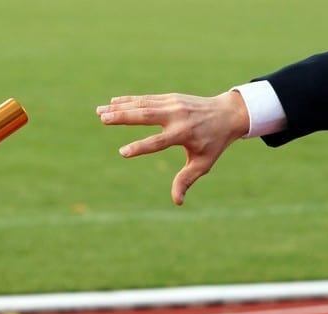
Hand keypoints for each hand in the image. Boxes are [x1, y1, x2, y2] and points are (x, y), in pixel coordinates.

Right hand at [96, 91, 248, 204]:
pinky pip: (146, 98)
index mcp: (184, 134)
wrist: (228, 113)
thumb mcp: (204, 164)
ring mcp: (172, 104)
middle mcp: (177, 116)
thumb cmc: (214, 142)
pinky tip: (112, 103)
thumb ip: (186, 180)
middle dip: (123, 117)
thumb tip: (177, 201)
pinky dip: (128, 100)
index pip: (158, 141)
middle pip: (145, 115)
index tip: (123, 152)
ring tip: (99, 111)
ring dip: (119, 108)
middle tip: (103, 119)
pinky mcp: (170, 97)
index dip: (140, 147)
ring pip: (142, 104)